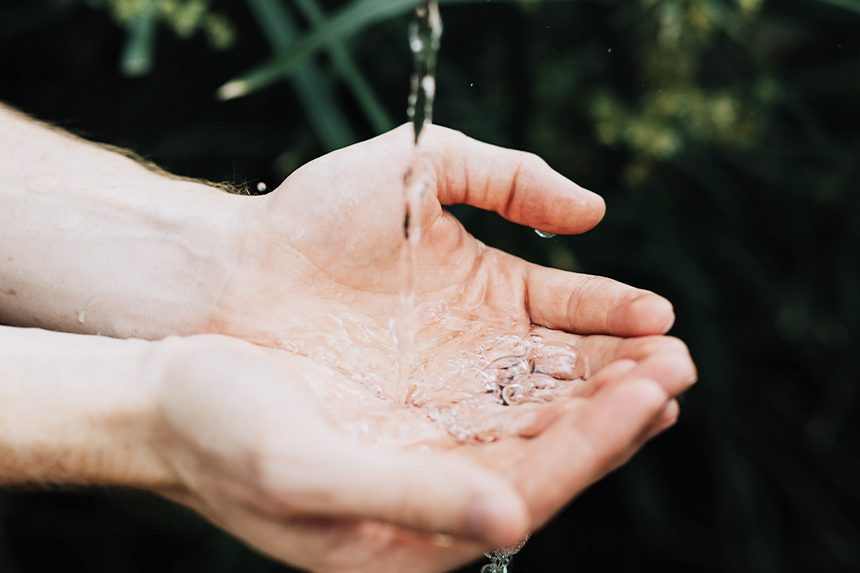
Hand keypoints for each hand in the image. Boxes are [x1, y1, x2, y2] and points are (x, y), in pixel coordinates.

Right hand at [149, 334, 693, 572]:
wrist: (170, 397)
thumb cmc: (221, 437)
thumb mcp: (306, 474)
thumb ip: (408, 501)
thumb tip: (511, 523)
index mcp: (409, 539)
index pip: (529, 492)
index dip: (594, 444)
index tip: (652, 392)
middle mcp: (432, 503)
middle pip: (546, 462)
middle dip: (614, 416)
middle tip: (678, 365)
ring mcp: (427, 458)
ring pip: (532, 428)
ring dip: (593, 392)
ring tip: (655, 351)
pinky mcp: (416, 418)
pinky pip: (499, 399)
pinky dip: (547, 374)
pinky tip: (582, 348)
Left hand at [209, 125, 686, 442]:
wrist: (234, 277)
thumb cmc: (317, 217)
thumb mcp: (418, 169)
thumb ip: (507, 176)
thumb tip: (593, 212)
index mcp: (492, 291)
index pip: (572, 309)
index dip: (616, 314)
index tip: (660, 319)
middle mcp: (481, 352)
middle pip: (570, 371)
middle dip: (625, 372)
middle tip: (674, 372)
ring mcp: (451, 397)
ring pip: (540, 412)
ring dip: (596, 411)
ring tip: (649, 403)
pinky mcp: (417, 437)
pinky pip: (488, 444)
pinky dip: (535, 443)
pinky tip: (575, 435)